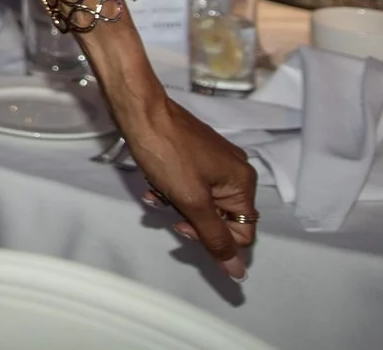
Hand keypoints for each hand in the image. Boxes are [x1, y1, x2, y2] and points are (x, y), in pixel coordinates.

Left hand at [116, 86, 259, 279]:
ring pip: (201, 202)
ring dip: (177, 204)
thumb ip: (215, 237)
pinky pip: (190, 184)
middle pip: (220, 217)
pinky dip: (172, 189)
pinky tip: (153, 183)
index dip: (213, 238)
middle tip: (170, 208)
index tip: (184, 226)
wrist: (139, 112)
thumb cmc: (167, 152)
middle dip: (191, 218)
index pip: (241, 232)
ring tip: (156, 193)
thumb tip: (237, 270)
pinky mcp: (195, 153)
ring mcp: (215, 160)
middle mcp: (235, 170)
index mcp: (242, 182)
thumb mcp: (192, 202)